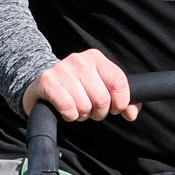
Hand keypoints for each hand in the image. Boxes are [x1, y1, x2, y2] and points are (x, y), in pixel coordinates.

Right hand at [23, 49, 138, 123]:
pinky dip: (70, 116)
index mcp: (96, 58)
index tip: (115, 108)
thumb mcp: (101, 88)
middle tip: (91, 109)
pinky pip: (68, 108)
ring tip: (77, 108)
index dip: (121, 102)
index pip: (119, 82)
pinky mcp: (47, 81)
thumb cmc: (77, 88)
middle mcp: (79, 60)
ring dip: (82, 115)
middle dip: (99, 112)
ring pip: (85, 106)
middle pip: (102, 99)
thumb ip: (122, 100)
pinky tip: (66, 110)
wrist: (42, 84)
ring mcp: (62, 69)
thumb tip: (132, 113)